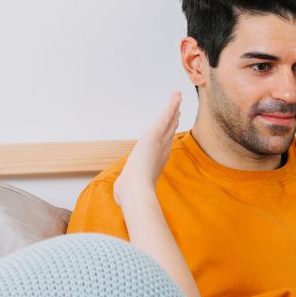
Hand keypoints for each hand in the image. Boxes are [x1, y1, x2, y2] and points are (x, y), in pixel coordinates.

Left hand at [113, 91, 181, 209]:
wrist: (136, 189)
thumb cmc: (132, 193)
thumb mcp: (127, 190)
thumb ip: (124, 192)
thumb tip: (117, 200)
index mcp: (156, 163)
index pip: (164, 147)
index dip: (168, 138)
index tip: (171, 131)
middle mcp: (162, 151)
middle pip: (170, 132)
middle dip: (173, 122)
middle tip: (177, 112)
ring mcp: (161, 141)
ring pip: (170, 122)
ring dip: (174, 109)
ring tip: (178, 99)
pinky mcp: (156, 133)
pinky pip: (167, 116)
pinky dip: (172, 105)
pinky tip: (176, 96)